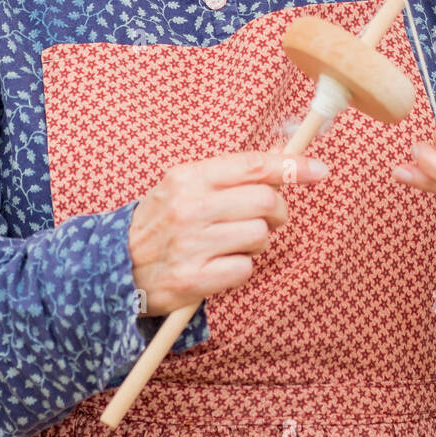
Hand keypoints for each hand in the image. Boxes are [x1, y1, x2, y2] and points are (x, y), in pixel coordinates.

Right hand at [128, 151, 328, 315]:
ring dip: (257, 242)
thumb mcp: (185, 185)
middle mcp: (190, 207)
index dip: (292, 167)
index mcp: (188, 177)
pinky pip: (246, 268)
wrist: (116, 266)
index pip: (252, 166)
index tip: (319, 171)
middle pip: (266, 203)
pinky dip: (241, 267)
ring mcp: (192, 244)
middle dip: (277, 213)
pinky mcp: (194, 279)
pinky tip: (220, 264)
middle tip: (265, 219)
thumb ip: (232, 173)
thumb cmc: (162, 222)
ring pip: (260, 236)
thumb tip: (286, 157)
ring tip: (232, 243)